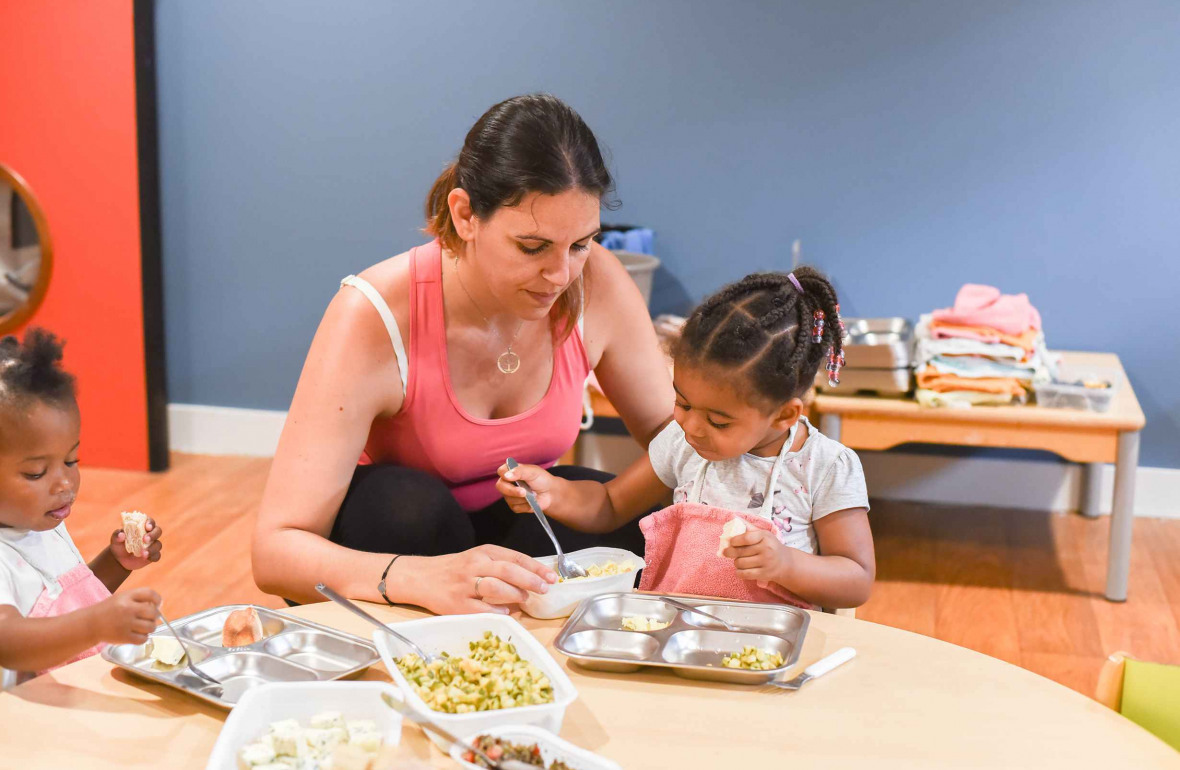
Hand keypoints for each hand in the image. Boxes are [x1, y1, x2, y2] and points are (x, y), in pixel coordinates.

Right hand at [91, 587, 161, 644]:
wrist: (90, 624)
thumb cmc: (110, 610)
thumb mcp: (122, 598)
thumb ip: (139, 599)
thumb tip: (159, 606)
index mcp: (127, 596)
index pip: (150, 593)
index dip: (157, 599)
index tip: (157, 604)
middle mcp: (127, 609)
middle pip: (153, 612)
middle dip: (154, 616)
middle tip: (148, 618)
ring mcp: (126, 624)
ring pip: (151, 627)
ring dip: (150, 628)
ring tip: (143, 627)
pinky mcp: (124, 637)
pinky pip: (143, 639)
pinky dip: (143, 638)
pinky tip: (138, 635)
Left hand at [110, 517, 162, 570]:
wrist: (120, 559)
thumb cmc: (119, 544)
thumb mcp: (115, 540)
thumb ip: (117, 536)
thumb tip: (121, 535)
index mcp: (142, 526)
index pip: (150, 521)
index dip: (150, 523)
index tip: (147, 527)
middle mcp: (150, 534)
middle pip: (158, 531)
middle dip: (153, 534)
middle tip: (145, 539)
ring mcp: (153, 545)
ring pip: (158, 544)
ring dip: (152, 548)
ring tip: (143, 553)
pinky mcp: (153, 555)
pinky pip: (157, 555)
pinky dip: (153, 556)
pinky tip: (146, 558)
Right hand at [404, 546, 557, 614]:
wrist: (420, 577)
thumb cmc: (455, 569)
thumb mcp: (478, 559)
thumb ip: (502, 567)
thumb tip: (532, 581)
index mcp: (483, 552)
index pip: (515, 557)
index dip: (536, 567)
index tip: (552, 577)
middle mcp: (474, 565)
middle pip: (507, 570)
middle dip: (530, 580)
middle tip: (545, 588)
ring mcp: (465, 585)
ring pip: (494, 586)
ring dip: (515, 594)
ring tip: (526, 599)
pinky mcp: (456, 604)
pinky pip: (480, 608)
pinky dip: (496, 611)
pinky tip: (506, 613)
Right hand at [495, 463, 560, 513]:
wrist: (550, 493)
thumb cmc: (541, 479)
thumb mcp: (533, 472)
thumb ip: (520, 471)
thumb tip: (506, 475)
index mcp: (511, 471)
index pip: (501, 471)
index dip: (504, 474)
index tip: (510, 478)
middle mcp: (508, 483)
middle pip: (500, 486)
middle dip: (512, 490)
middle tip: (523, 492)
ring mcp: (510, 495)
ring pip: (509, 498)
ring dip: (522, 498)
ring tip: (532, 494)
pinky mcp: (514, 505)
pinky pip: (516, 507)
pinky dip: (526, 505)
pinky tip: (532, 501)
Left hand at [724, 529, 793, 585]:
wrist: (786, 562)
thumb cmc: (771, 546)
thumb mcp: (763, 534)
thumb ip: (749, 527)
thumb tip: (734, 518)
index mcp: (765, 537)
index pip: (746, 538)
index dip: (735, 540)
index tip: (731, 542)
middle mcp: (766, 549)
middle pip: (740, 552)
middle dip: (730, 552)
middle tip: (727, 552)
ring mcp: (766, 563)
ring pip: (740, 563)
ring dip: (736, 562)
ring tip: (738, 560)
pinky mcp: (764, 574)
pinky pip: (744, 574)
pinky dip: (739, 572)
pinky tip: (740, 569)